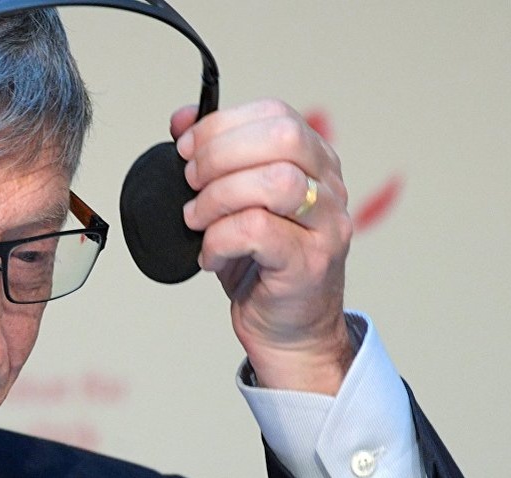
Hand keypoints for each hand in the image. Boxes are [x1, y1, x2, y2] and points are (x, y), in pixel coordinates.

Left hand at [173, 99, 353, 394]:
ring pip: (273, 182)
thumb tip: (181, 118)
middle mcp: (328, 187)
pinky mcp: (310, 263)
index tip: (185, 148)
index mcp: (314, 160)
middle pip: (281, 138)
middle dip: (219, 154)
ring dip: (218, 197)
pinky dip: (220, 239)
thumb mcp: (231, 201)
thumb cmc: (259, 263)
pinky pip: (258, 231)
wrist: (288, 330)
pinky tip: (211, 254)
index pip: (276, 114)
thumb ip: (211, 157)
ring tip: (197, 220)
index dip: (222, 125)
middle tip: (190, 183)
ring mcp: (326, 225)